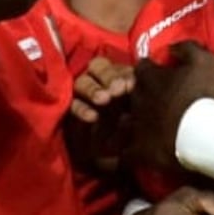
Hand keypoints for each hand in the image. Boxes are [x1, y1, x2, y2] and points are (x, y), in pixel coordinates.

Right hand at [68, 57, 136, 172]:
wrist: (122, 152)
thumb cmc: (134, 123)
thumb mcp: (141, 104)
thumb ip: (139, 88)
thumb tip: (141, 74)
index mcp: (116, 74)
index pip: (117, 62)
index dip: (121, 70)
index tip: (131, 84)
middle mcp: (98, 80)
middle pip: (97, 67)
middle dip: (108, 76)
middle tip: (118, 90)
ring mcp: (83, 94)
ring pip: (82, 83)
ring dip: (93, 89)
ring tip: (104, 100)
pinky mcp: (72, 110)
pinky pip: (72, 106)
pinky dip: (82, 110)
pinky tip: (92, 117)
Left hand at [131, 41, 213, 174]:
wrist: (208, 135)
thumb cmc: (206, 95)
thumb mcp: (204, 61)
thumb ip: (187, 48)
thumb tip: (172, 47)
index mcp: (149, 78)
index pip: (142, 68)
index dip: (150, 70)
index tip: (161, 75)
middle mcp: (137, 100)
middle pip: (130, 94)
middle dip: (139, 97)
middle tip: (156, 103)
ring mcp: (136, 126)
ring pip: (123, 124)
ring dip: (130, 124)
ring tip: (142, 130)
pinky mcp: (139, 151)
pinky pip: (124, 155)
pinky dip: (125, 155)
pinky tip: (128, 158)